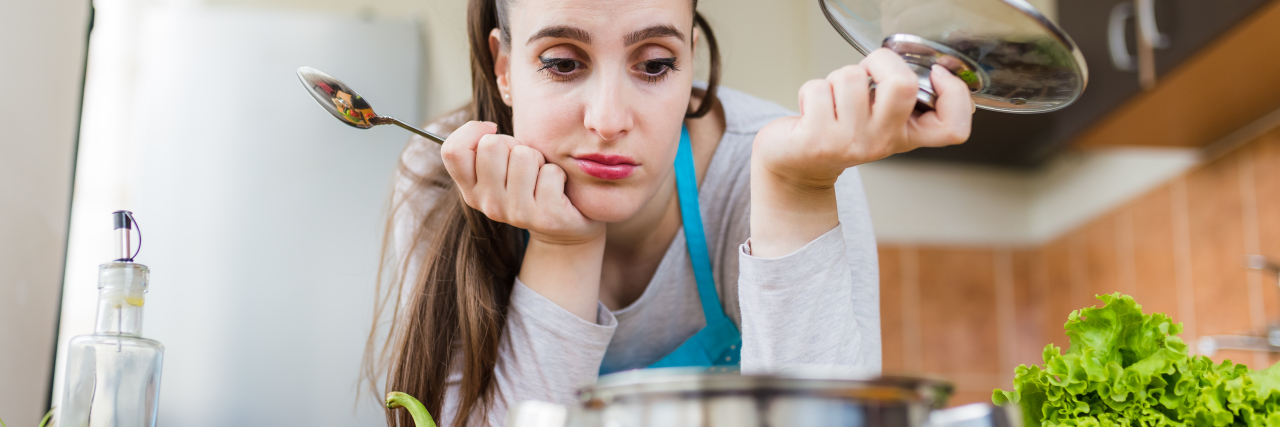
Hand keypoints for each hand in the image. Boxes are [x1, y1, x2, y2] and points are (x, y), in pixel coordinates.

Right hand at [440, 121, 604, 245]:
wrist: (563, 227)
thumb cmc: (531, 185)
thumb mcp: (501, 169)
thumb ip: (486, 150)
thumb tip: (488, 127)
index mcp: (471, 190)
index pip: (452, 151)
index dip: (472, 131)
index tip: (493, 131)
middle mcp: (488, 204)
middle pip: (491, 144)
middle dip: (514, 144)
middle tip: (525, 164)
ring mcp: (516, 213)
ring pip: (524, 155)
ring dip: (539, 159)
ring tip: (541, 177)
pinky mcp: (545, 218)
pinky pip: (550, 172)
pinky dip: (558, 174)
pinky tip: (557, 190)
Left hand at [753, 48, 972, 189]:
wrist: (798, 164)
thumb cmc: (840, 131)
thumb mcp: (879, 121)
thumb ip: (899, 99)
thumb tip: (906, 61)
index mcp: (906, 136)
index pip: (954, 128)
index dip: (955, 93)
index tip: (936, 74)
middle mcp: (883, 142)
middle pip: (903, 85)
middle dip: (882, 60)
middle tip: (867, 71)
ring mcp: (850, 143)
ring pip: (851, 76)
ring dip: (836, 77)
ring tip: (832, 98)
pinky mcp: (817, 139)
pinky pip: (817, 88)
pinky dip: (809, 90)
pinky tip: (811, 109)